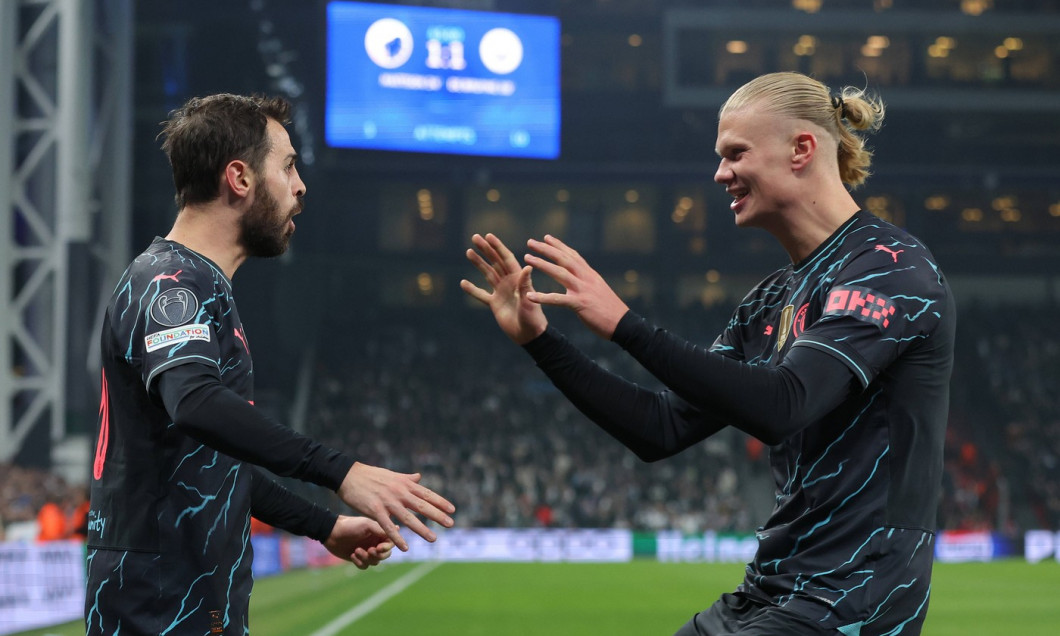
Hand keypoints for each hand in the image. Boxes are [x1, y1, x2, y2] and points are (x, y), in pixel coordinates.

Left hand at [323, 515, 394, 569]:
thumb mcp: (367, 525)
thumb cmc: (350, 526)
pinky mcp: (358, 558)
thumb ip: (381, 530)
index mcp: (379, 533)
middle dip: (377, 555)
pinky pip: (364, 566)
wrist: (331, 532)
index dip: (386, 548)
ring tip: (357, 551)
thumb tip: (397, 530)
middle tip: (369, 551)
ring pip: (375, 562)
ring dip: (366, 558)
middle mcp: (375, 542)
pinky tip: (352, 554)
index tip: (378, 547)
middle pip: (385, 555)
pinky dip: (359, 562)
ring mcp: (367, 551)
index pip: (391, 543)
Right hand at [337, 462, 454, 551]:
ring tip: (433, 538)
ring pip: (408, 518)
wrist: (348, 475)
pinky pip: (388, 526)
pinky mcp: (375, 510)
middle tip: (451, 524)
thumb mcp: (392, 475)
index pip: (426, 494)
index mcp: (404, 484)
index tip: (452, 510)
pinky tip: (404, 547)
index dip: (440, 502)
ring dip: (421, 529)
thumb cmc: (370, 475)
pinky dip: (396, 537)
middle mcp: (399, 492)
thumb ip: (407, 479)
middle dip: (437, 515)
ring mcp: (387, 501)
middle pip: (421, 505)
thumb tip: (419, 477)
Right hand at [461, 233, 548, 344]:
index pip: (506, 258)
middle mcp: (509, 282)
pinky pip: (481, 295)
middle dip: (486, 249)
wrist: (529, 335)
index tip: (488, 236)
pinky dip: (472, 290)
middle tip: (475, 237)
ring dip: (478, 263)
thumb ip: (525, 285)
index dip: (498, 247)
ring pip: (487, 274)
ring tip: (468, 252)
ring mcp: (501, 292)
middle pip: (495, 262)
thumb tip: (527, 267)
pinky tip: (463, 283)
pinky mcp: (495, 304)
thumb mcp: (529, 301)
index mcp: (518, 278)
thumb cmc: (533, 318)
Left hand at [523, 235, 629, 339]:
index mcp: (590, 275)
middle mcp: (586, 278)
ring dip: (542, 264)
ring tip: (527, 258)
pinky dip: (542, 297)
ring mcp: (583, 290)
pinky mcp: (580, 304)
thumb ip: (589, 281)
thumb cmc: (611, 310)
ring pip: (559, 272)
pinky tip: (529, 296)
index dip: (559, 245)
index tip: (546, 237)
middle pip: (564, 259)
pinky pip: (557, 299)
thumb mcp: (600, 289)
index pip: (573, 255)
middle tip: (530, 242)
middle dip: (546, 249)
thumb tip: (583, 276)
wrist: (624, 324)